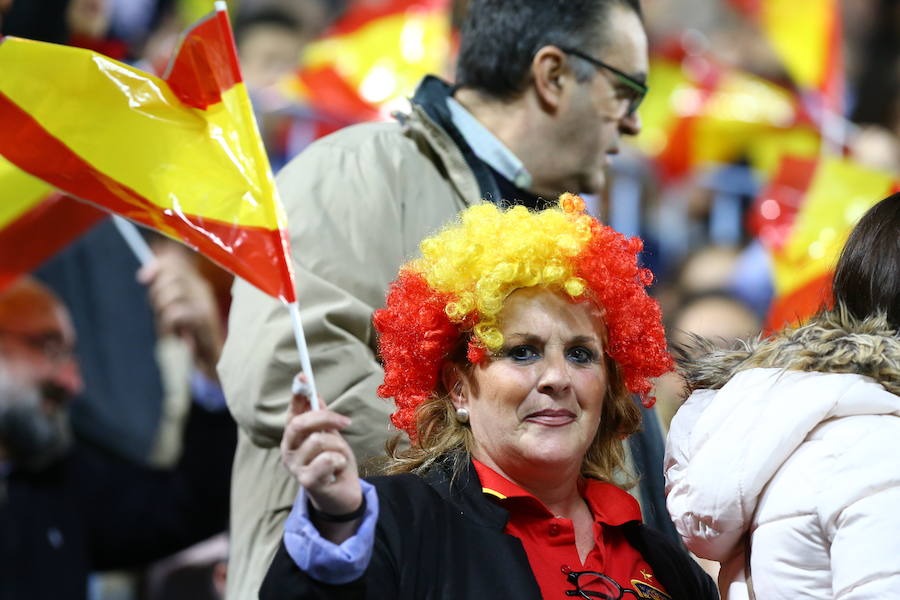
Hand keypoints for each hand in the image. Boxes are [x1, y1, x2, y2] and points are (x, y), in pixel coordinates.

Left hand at [137, 242, 224, 379]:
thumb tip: (144, 272)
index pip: (175, 258)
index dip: (158, 263)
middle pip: (171, 272)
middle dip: (156, 293)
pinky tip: (175, 335)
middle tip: (159, 312)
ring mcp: (204, 302)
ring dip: (162, 313)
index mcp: (194, 282)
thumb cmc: (188, 336)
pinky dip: (168, 326)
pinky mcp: (204, 318)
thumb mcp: (172, 310)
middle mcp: (201, 287)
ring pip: (171, 292)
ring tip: (168, 328)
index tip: (142, 278)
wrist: (210, 361)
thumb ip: (161, 290)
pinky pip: (175, 313)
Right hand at [281, 374, 361, 520]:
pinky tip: (338, 470)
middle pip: (299, 423)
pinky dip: (339, 461)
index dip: (297, 394)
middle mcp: (288, 450)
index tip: (303, 377)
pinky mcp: (306, 481)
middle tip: (346, 421)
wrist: (342, 496)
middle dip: (325, 417)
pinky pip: (327, 459)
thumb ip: (322, 418)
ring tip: (340, 457)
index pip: (292, 411)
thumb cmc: (334, 463)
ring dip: (338, 446)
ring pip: (319, 440)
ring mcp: (295, 467)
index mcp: (293, 437)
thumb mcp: (331, 435)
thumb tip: (315, 395)